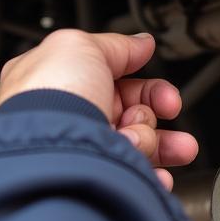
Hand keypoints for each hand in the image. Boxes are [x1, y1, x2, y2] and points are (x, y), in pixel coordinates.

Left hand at [0, 30, 197, 190]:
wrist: (51, 152)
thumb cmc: (51, 98)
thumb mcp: (81, 46)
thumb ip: (116, 45)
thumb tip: (142, 43)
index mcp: (62, 85)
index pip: (115, 79)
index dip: (143, 81)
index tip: (162, 87)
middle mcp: (73, 118)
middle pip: (133, 110)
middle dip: (159, 108)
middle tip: (168, 107)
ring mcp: (86, 150)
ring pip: (141, 142)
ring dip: (159, 142)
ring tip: (161, 144)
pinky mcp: (100, 177)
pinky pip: (138, 175)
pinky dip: (154, 173)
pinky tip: (157, 172)